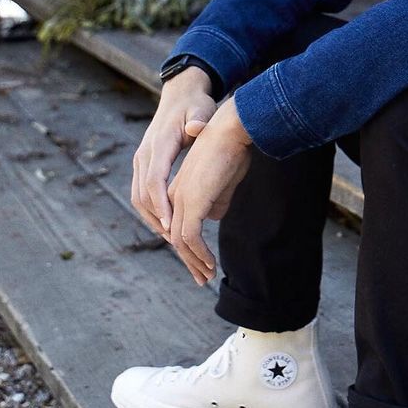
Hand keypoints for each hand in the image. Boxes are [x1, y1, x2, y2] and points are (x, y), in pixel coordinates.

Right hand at [131, 67, 215, 236]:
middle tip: (175, 240)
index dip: (161, 204)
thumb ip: (199, 119)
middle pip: (142, 194)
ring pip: (138, 197)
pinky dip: (151, 210)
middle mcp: (145, 153)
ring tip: (172, 237)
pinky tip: (167, 222)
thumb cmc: (195, 104)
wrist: (180, 93)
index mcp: (159, 143)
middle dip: (156, 219)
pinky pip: (141, 192)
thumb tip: (196, 127)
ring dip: (152, 218)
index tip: (171, 224)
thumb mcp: (201, 109)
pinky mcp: (143, 163)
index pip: (154, 180)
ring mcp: (141, 159)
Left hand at [166, 97, 252, 284]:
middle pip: (176, 237)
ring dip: (195, 261)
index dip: (188, 247)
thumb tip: (214, 215)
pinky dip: (199, 253)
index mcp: (179, 189)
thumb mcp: (224, 177)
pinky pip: (191, 236)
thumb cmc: (232, 148)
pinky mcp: (191, 201)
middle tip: (203, 279)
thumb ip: (217, 196)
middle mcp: (174, 196)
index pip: (177, 225)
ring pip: (181, 241)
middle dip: (190, 261)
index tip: (202, 262)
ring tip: (208, 276)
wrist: (231, 129)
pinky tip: (210, 263)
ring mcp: (181, 199)